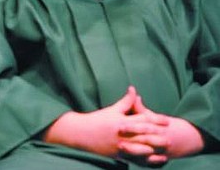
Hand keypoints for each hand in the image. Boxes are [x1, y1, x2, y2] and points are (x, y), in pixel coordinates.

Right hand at [44, 86, 167, 159]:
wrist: (80, 132)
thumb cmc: (97, 120)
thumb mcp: (111, 110)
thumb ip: (125, 101)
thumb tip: (134, 90)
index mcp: (121, 121)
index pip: (141, 119)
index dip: (155, 120)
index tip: (167, 121)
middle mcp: (121, 133)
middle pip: (143, 135)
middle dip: (157, 136)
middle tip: (171, 138)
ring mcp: (119, 145)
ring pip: (139, 148)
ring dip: (152, 149)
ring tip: (164, 150)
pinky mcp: (116, 154)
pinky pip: (133, 157)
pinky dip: (144, 159)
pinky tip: (152, 159)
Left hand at [124, 96, 203, 160]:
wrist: (187, 139)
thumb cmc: (166, 125)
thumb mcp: (153, 116)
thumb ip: (141, 108)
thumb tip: (133, 92)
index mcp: (159, 127)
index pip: (145, 126)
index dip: (133, 126)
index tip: (119, 126)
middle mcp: (161, 139)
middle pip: (146, 139)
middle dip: (132, 139)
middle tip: (118, 138)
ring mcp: (161, 151)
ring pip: (147, 152)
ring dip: (134, 151)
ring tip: (121, 147)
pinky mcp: (159, 159)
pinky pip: (149, 162)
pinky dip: (140, 160)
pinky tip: (129, 159)